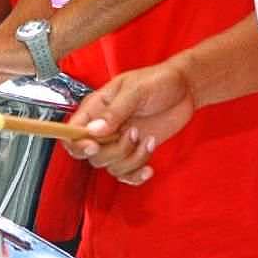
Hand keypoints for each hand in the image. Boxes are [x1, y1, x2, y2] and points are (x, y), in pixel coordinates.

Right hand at [63, 59, 195, 184]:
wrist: (185, 89)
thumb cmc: (158, 81)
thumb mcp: (136, 91)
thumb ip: (114, 111)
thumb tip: (94, 130)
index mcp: (96, 107)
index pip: (72, 131)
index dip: (77, 143)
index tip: (94, 145)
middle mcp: (104, 127)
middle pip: (92, 154)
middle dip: (115, 150)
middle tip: (134, 132)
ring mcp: (119, 141)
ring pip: (110, 166)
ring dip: (132, 160)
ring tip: (147, 140)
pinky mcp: (134, 152)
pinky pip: (126, 174)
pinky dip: (136, 176)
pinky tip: (150, 167)